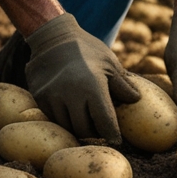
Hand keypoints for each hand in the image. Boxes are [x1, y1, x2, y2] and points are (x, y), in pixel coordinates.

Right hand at [24, 13, 140, 141]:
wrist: (53, 37)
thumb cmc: (87, 49)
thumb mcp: (110, 63)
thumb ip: (123, 85)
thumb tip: (137, 101)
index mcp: (93, 86)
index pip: (105, 122)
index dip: (112, 134)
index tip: (117, 140)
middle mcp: (71, 94)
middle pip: (85, 129)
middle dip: (95, 133)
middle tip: (101, 130)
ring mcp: (52, 97)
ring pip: (67, 127)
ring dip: (79, 127)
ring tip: (87, 121)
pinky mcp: (39, 98)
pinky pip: (53, 118)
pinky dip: (64, 119)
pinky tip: (71, 111)